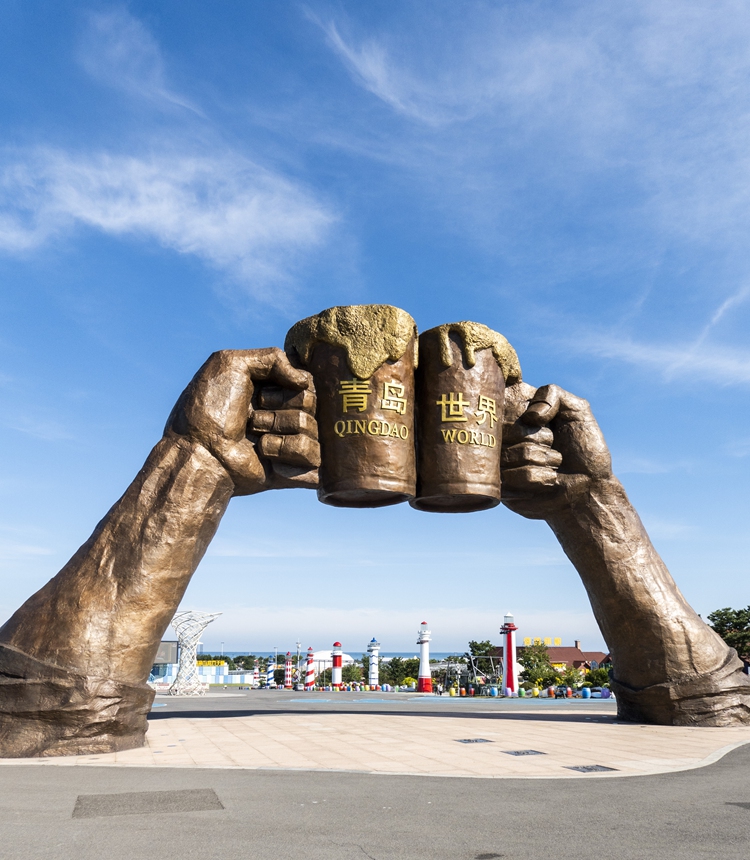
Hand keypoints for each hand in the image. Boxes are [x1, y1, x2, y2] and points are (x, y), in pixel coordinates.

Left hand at [166, 348, 319, 494]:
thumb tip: (305, 381)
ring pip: (311, 427)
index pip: (305, 380)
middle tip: (251, 418)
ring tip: (254, 440)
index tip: (259, 392)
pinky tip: (266, 460)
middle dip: (278, 408)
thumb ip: (272, 357)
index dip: (285, 384)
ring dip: (277, 430)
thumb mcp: (230, 364)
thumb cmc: (209, 410)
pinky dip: (286, 453)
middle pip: (311, 401)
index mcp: (272, 390)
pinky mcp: (296, 469)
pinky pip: (314, 456)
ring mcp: (291, 442)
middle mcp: (284, 414)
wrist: (200, 453)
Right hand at [501, 382, 611, 518]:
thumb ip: (553, 394)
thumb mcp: (577, 411)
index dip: (517, 408)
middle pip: (507, 427)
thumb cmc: (585, 449)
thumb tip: (528, 416)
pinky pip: (512, 477)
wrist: (591, 488)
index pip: (500, 400)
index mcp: (518, 413)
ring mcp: (500, 462)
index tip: (537, 418)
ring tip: (555, 465)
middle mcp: (505, 436)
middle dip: (540, 437)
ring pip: (510, 453)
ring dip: (542, 460)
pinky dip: (538, 478)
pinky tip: (549, 480)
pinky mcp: (502, 487)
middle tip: (553, 444)